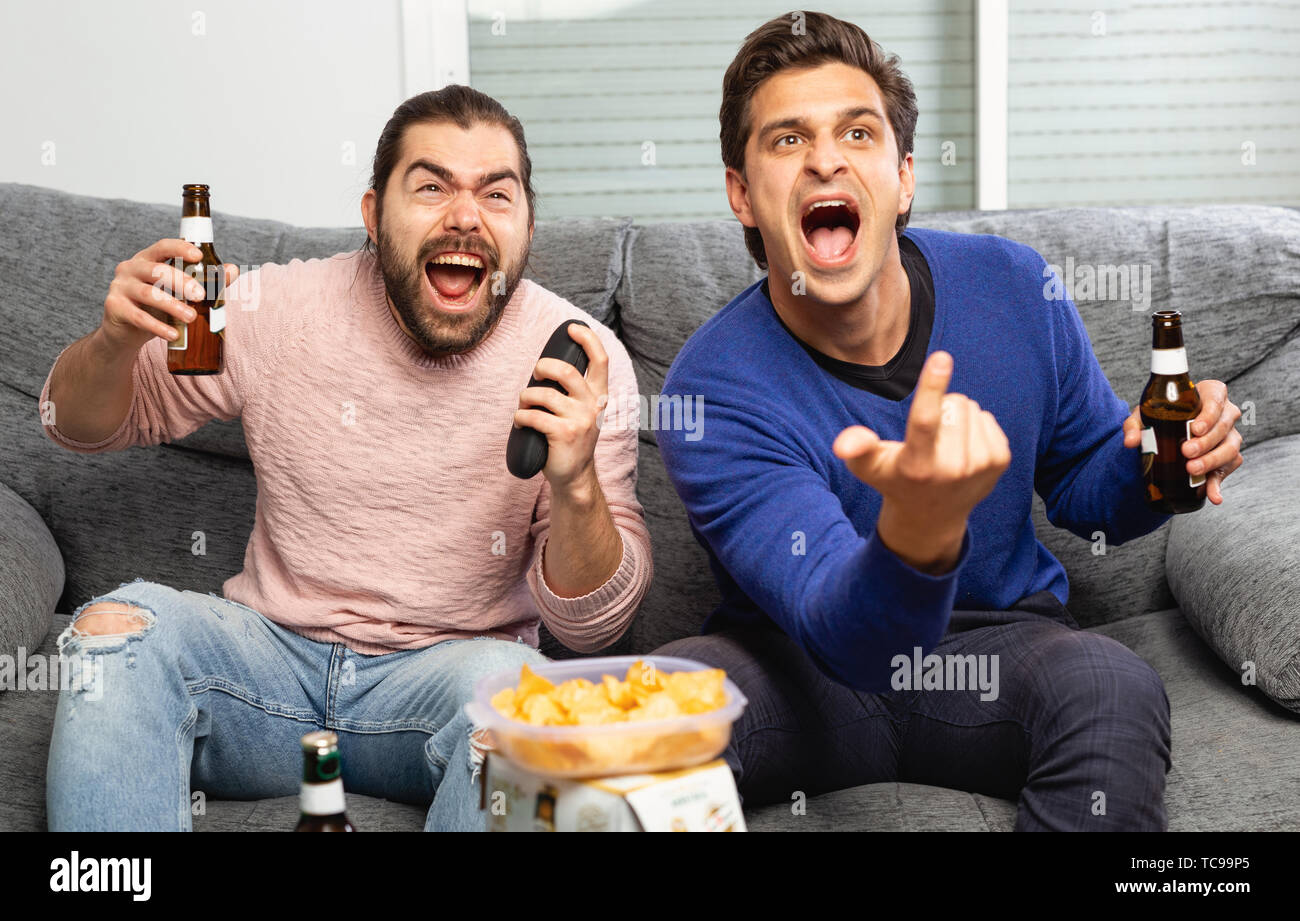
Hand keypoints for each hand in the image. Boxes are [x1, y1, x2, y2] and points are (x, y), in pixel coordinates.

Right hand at [99, 238, 238, 354]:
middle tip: (202, 296)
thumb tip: (233, 269)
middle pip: (157, 271)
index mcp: (146, 259)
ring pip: (149, 294)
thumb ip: (205, 280)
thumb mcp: (178, 292)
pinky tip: (174, 335)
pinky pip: (139, 317)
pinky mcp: (114, 308)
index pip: (162, 247)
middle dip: (181, 282)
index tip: (199, 256)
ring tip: (191, 318)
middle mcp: (130, 268)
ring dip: (173, 306)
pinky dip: (158, 327)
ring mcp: (120, 287)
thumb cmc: (155, 306)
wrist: (125, 332)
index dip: (180, 248)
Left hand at [512, 323, 609, 496]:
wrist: (574, 476)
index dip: (588, 338)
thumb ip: (574, 390)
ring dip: (525, 398)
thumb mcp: (581, 412)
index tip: (572, 328)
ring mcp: (580, 420)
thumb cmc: (571, 439)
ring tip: (523, 408)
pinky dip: (520, 417)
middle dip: (543, 367)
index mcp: (598, 396)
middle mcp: (593, 405)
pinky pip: (533, 416)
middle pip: (566, 370)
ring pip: (543, 394)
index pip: (601, 360)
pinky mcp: (564, 434)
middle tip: (536, 376)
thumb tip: (548, 365)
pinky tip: (521, 423)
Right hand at [833, 351, 1010, 571]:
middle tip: (929, 437)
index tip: (941, 358)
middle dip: (940, 407)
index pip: (925, 420)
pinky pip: (986, 418)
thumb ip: (856, 450)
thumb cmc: (894, 481)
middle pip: (953, 403)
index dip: (932, 386)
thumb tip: (843, 444)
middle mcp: (953, 469)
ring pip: (970, 407)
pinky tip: (962, 448)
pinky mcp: (1000, 461)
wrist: (932, 518)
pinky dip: (973, 427)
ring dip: (956, 418)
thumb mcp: (868, 468)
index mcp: (918, 466)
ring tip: (944, 444)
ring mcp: (981, 466)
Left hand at [1122, 379, 1243, 504]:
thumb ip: (1135, 426)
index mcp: (1211, 394)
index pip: (1216, 401)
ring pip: (1230, 448)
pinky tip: (1213, 496)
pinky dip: (1218, 484)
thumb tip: (1131, 442)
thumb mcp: (1145, 415)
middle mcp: (1226, 413)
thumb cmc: (1161, 414)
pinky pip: (1228, 469)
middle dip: (1206, 442)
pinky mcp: (1229, 456)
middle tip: (1186, 452)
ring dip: (1212, 460)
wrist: (1168, 429)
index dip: (1209, 415)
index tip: (1194, 429)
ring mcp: (1230, 435)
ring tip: (1192, 469)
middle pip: (1223, 427)